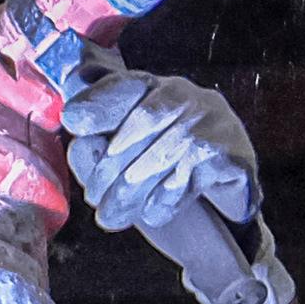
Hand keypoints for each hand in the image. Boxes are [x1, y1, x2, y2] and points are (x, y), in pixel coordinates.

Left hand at [63, 68, 295, 303]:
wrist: (229, 180)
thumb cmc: (168, 159)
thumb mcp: (131, 143)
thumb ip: (100, 135)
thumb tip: (76, 135)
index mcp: (155, 87)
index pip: (125, 85)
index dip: (99, 102)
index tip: (73, 122)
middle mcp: (186, 96)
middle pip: (141, 123)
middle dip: (110, 166)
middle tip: (94, 199)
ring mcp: (212, 123)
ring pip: (162, 156)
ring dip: (130, 193)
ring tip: (110, 218)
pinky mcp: (231, 156)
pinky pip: (189, 180)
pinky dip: (164, 202)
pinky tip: (150, 214)